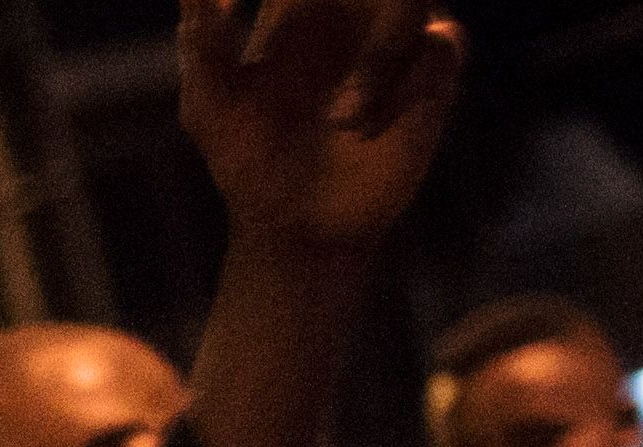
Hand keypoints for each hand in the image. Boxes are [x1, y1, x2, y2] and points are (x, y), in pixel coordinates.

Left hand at [178, 0, 461, 256]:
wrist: (297, 228)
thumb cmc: (245, 164)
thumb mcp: (210, 103)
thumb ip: (203, 39)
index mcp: (299, 5)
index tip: (289, 15)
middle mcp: (353, 12)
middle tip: (340, 37)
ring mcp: (395, 40)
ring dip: (381, 56)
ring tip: (340, 120)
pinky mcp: (431, 76)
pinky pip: (440, 45)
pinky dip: (404, 85)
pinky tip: (368, 130)